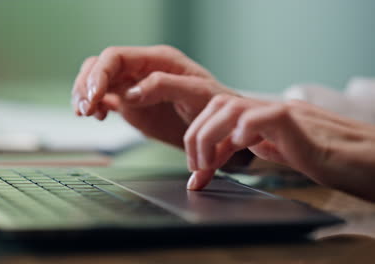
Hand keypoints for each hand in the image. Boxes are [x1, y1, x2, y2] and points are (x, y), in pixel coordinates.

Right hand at [71, 45, 235, 147]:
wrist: (217, 130)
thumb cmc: (214, 106)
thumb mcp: (196, 93)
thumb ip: (163, 87)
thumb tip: (131, 93)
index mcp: (157, 59)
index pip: (116, 56)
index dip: (100, 73)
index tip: (95, 96)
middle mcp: (141, 69)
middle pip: (100, 66)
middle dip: (87, 85)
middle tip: (85, 108)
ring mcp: (133, 86)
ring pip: (97, 81)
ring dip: (85, 95)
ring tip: (86, 113)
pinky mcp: (130, 104)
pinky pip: (103, 98)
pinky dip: (93, 106)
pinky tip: (98, 116)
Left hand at [184, 94, 374, 201]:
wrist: (367, 161)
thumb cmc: (331, 159)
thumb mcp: (282, 153)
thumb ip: (260, 146)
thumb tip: (233, 152)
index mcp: (263, 116)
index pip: (219, 117)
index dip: (199, 141)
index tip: (197, 174)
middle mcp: (269, 110)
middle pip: (218, 104)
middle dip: (197, 135)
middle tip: (197, 167)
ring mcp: (282, 113)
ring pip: (232, 107)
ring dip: (211, 135)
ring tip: (208, 163)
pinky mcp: (297, 123)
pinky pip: (265, 115)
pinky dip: (245, 128)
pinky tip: (240, 144)